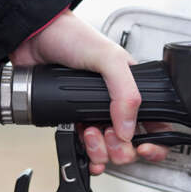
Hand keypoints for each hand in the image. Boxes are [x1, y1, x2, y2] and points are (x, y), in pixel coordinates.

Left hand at [9, 9, 168, 173]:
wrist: (34, 37)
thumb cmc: (73, 36)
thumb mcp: (109, 59)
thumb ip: (125, 93)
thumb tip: (128, 129)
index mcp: (132, 88)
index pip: (156, 123)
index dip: (154, 142)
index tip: (143, 147)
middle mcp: (116, 105)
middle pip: (131, 145)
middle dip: (121, 148)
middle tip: (108, 134)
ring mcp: (94, 114)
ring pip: (109, 150)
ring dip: (101, 150)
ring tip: (89, 132)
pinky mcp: (73, 120)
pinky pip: (85, 148)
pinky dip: (87, 155)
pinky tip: (84, 147)